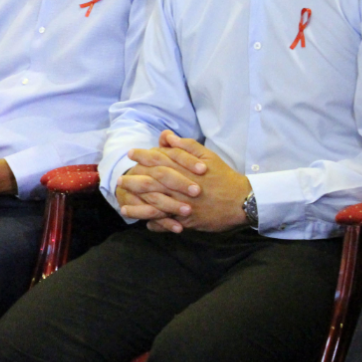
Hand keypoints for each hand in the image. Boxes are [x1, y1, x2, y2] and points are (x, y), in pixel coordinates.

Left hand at [117, 130, 250, 232]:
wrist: (243, 200)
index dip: (143, 156)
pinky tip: (144, 224)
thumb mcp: (208, 155)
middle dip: (133, 181)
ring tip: (123, 207)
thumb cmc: (224, 176)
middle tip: (119, 181)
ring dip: (138, 207)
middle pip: (152, 182)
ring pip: (156, 205)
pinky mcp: (189, 220)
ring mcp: (184, 205)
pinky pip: (168, 223)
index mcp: (185, 169)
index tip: (130, 154)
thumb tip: (167, 137)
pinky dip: (156, 224)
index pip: (159, 160)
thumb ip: (186, 146)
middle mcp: (181, 187)